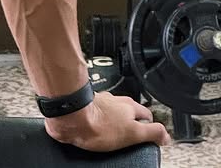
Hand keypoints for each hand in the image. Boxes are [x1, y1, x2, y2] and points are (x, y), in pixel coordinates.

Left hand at [44, 91, 170, 150]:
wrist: (71, 118)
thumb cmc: (99, 125)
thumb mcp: (133, 133)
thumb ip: (152, 132)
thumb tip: (166, 135)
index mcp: (129, 105)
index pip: (146, 115)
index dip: (149, 127)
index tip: (148, 136)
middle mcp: (115, 100)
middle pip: (129, 113)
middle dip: (130, 124)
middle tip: (129, 137)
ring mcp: (100, 102)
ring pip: (113, 113)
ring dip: (113, 122)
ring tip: (112, 136)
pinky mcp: (86, 107)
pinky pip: (97, 115)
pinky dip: (99, 122)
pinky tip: (96, 131)